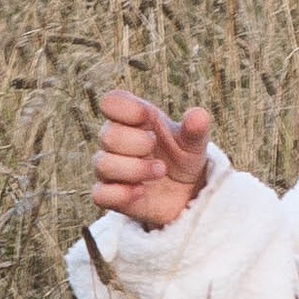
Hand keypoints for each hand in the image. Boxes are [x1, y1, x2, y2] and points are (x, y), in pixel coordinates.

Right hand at [92, 87, 212, 229]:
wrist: (185, 193)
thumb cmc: (183, 158)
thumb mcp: (193, 143)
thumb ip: (195, 129)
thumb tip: (198, 115)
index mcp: (133, 119)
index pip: (111, 102)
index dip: (126, 108)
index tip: (147, 117)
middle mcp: (116, 141)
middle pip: (107, 135)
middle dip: (137, 143)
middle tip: (155, 148)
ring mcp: (111, 169)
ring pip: (102, 164)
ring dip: (134, 169)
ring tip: (160, 171)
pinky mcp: (110, 195)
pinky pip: (100, 194)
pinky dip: (121, 193)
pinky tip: (141, 192)